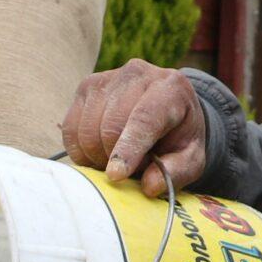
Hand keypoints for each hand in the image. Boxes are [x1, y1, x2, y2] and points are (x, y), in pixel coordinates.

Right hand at [60, 60, 207, 196]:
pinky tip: (100, 150)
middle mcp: (136, 75)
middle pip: (109, 128)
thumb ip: (176, 171)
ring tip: (117, 156)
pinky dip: (81, 151)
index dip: (127, 149)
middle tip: (132, 168)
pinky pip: (71, 130)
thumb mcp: (191, 158)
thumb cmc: (178, 136)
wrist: (166, 106)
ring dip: (97, 156)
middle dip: (114, 159)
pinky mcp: (86, 87)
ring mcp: (106, 79)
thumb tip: (149, 186)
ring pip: (86, 131)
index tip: (116, 176)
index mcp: (170, 88)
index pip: (143, 118)